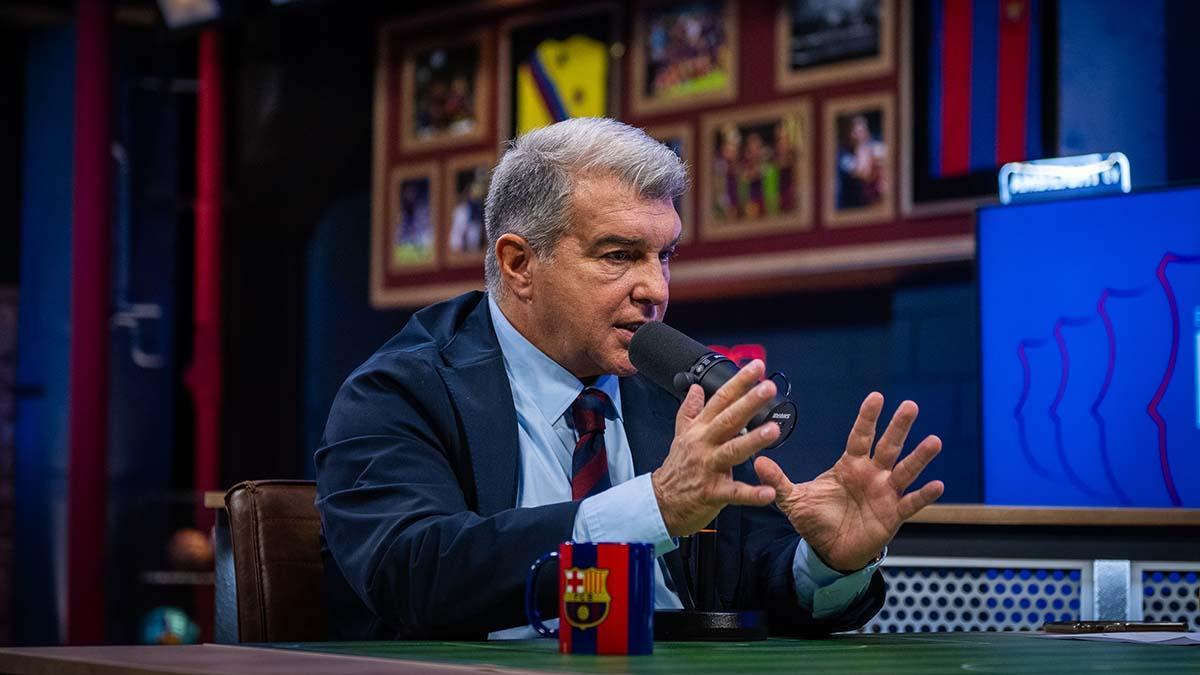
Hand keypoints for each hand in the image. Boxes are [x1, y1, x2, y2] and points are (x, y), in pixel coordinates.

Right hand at [651, 360, 780, 536]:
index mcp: (700, 429)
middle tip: (767, 388)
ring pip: (732, 452)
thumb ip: (690, 410)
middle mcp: (704, 444)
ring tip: (773, 430)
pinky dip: (751, 493)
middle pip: (728, 419)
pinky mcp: (712, 492)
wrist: (662, 501)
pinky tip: (768, 492)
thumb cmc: (677, 467)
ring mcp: (708, 468)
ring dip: (752, 441)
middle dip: (748, 403)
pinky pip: (734, 493)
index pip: (720, 399)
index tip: (756, 367)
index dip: (739, 382)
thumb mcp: (680, 434)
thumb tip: (696, 388)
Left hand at [754, 393, 943, 571]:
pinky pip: (911, 503)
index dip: (867, 418)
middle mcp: (872, 474)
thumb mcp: (794, 500)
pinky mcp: (893, 515)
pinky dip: (924, 495)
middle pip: (888, 446)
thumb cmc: (816, 520)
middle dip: (898, 427)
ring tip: (933, 441)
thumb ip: (779, 481)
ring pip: (905, 470)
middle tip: (910, 406)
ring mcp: (885, 493)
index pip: (860, 436)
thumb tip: (758, 461)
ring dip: (919, 457)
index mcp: (850, 465)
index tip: (876, 397)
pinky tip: (937, 485)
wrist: (829, 551)